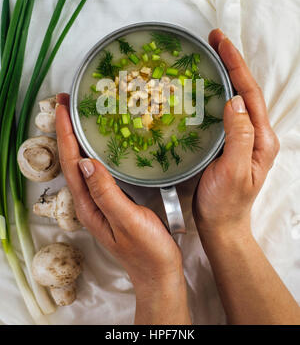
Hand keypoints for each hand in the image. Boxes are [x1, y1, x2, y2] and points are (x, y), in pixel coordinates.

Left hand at [55, 93, 190, 324]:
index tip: (64, 108)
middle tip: (68, 103)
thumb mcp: (127, 220)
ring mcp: (100, 200)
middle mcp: (89, 201)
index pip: (71, 162)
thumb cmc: (147, 251)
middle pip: (71, 159)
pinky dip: (96, 149)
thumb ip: (106, 192)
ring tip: (81, 114)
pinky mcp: (113, 199)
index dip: (65, 133)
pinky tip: (103, 141)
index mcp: (88, 205)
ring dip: (78, 137)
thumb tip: (85, 161)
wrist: (159, 273)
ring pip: (83, 162)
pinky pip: (99, 168)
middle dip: (67, 130)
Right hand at [193, 29, 279, 241]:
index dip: (236, 66)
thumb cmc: (226, 203)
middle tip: (214, 40)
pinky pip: (224, 110)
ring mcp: (242, 137)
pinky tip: (203, 86)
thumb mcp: (234, 171)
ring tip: (209, 54)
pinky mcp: (228, 142)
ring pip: (235, 97)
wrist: (221, 225)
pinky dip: (215, 92)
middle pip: (245, 90)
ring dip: (224, 74)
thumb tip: (235, 100)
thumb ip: (238, 136)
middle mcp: (255, 134)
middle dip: (231, 62)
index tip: (222, 43)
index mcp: (260, 138)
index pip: (250, 94)